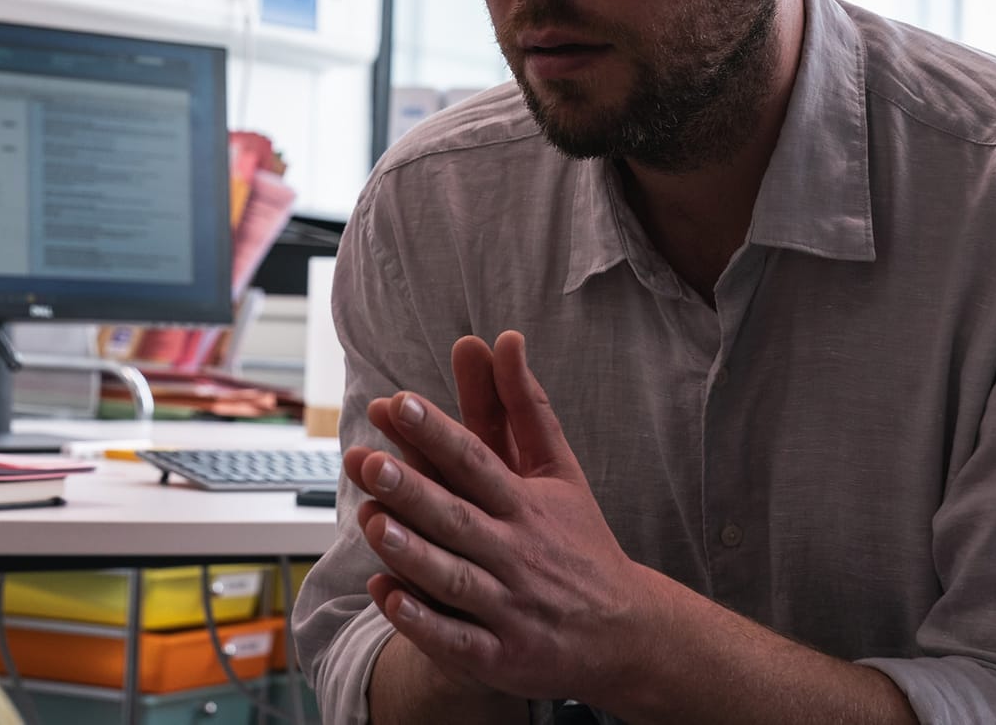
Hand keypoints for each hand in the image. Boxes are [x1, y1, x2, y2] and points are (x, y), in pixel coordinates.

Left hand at [346, 330, 653, 706]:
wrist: (628, 633)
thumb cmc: (579, 540)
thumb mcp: (558, 471)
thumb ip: (523, 406)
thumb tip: (503, 337)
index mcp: (527, 505)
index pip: (478, 462)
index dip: (438, 432)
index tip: (400, 402)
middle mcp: (517, 553)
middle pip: (460, 518)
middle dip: (414, 490)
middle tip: (367, 460)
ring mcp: (510, 607)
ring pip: (455, 579)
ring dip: (412, 553)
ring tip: (370, 521)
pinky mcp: (502, 657)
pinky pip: (457, 640)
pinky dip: (422, 622)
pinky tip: (385, 596)